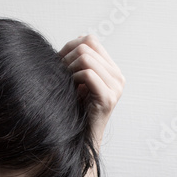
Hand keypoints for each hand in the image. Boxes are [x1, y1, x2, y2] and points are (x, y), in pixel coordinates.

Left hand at [58, 33, 124, 149]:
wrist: (78, 138)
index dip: (71, 45)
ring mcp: (116, 87)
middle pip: (88, 45)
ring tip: (64, 80)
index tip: (59, 61)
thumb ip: (79, 60)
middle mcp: (118, 77)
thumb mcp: (76, 80)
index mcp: (112, 70)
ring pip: (86, 57)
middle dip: (67, 56)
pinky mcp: (108, 98)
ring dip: (69, 67)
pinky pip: (88, 74)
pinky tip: (70, 88)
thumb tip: (77, 37)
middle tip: (58, 72)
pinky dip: (74, 78)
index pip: (91, 40)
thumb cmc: (74, 109)